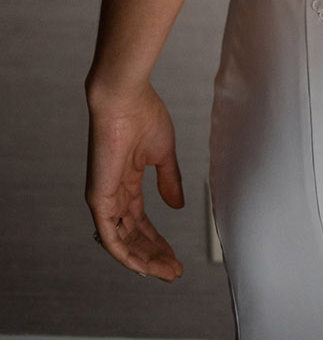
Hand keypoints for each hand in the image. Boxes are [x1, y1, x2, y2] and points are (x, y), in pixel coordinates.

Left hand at [85, 82, 184, 280]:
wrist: (125, 98)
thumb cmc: (143, 115)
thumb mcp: (163, 153)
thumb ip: (169, 181)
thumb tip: (177, 206)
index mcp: (127, 181)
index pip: (140, 221)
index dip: (158, 240)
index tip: (176, 256)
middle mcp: (113, 194)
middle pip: (133, 236)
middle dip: (155, 255)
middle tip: (174, 270)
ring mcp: (104, 198)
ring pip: (122, 242)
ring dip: (145, 260)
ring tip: (167, 272)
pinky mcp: (98, 198)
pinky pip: (110, 237)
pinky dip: (127, 255)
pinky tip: (144, 267)